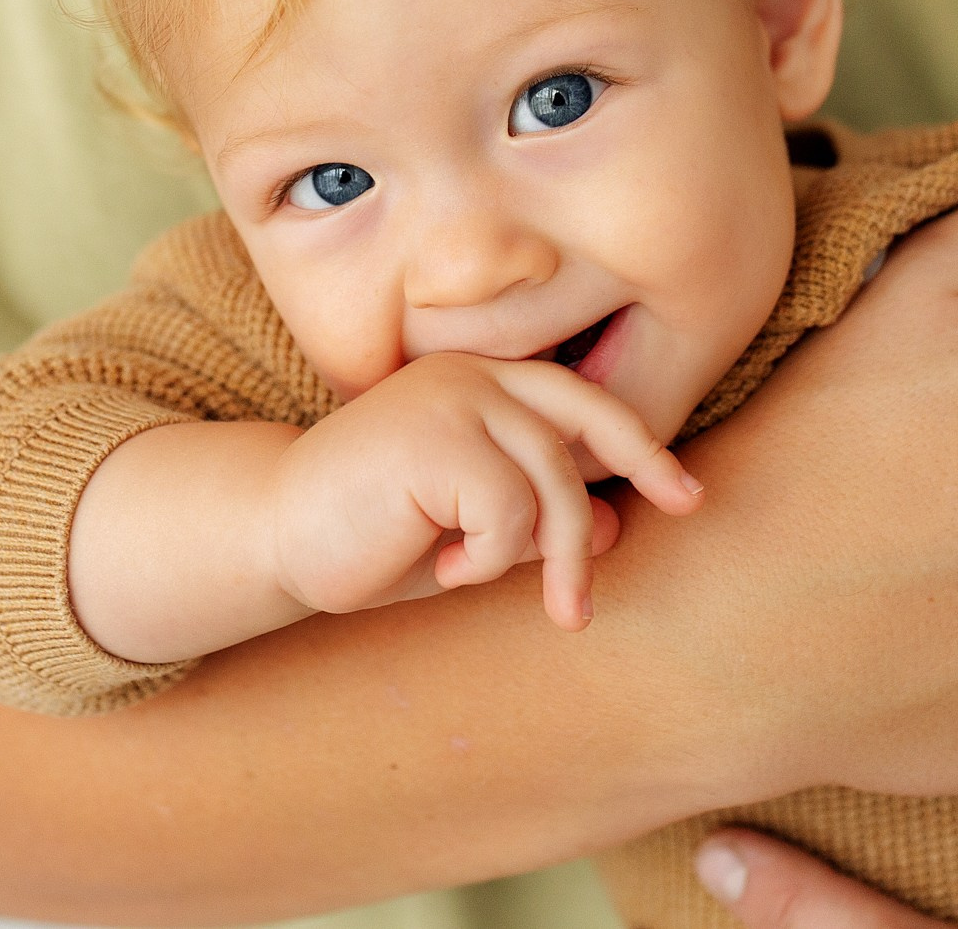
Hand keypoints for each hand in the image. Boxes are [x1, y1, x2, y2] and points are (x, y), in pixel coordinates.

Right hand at [270, 351, 703, 629]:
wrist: (272, 534)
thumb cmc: (369, 534)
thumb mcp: (469, 532)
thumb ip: (533, 520)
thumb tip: (615, 524)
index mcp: (482, 380)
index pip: (583, 401)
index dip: (643, 445)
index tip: (686, 495)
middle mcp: (474, 373)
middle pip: (584, 433)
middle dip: (610, 503)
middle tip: (603, 583)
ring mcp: (455, 395)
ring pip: (553, 486)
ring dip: (532, 558)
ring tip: (465, 575)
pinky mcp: (437, 434)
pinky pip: (510, 514)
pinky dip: (485, 559)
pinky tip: (438, 563)